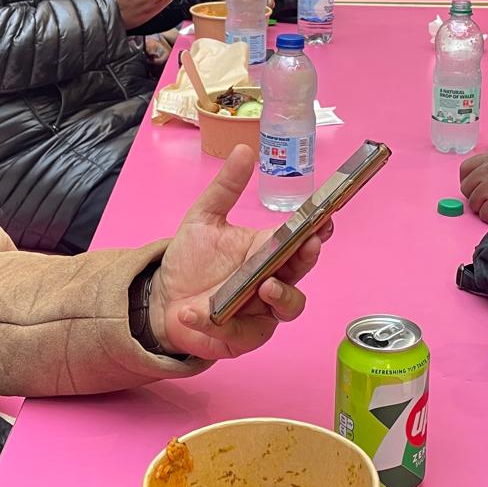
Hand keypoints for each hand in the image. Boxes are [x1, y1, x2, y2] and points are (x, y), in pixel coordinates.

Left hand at [148, 146, 330, 357]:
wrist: (163, 301)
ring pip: (290, 306)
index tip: (325, 217)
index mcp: (267, 250)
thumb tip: (244, 150)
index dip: (318, 229)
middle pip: (302, 270)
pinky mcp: (243, 336)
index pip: (302, 239)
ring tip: (263, 286)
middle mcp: (272, 280)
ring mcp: (262, 311)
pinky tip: (193, 312)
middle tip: (307, 245)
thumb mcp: (203, 219)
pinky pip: (242, 332)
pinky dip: (217, 323)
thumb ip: (225, 188)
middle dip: (308, 258)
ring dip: (281, 296)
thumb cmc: (190, 262)